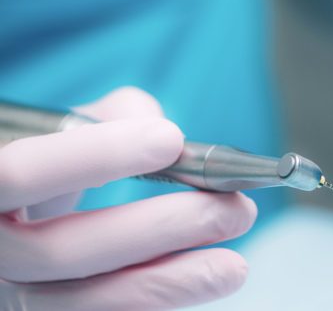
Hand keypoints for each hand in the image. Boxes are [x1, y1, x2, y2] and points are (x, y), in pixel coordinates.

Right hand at [0, 87, 256, 310]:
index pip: (22, 172)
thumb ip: (110, 118)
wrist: (13, 223)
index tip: (172, 140)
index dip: (97, 156)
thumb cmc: (48, 166)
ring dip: (169, 283)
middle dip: (159, 229)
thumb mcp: (63, 133)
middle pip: (62, 251)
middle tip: (232, 210)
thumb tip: (162, 131)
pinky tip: (200, 284)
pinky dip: (152, 303)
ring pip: (83, 300)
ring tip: (233, 267)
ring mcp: (7, 294)